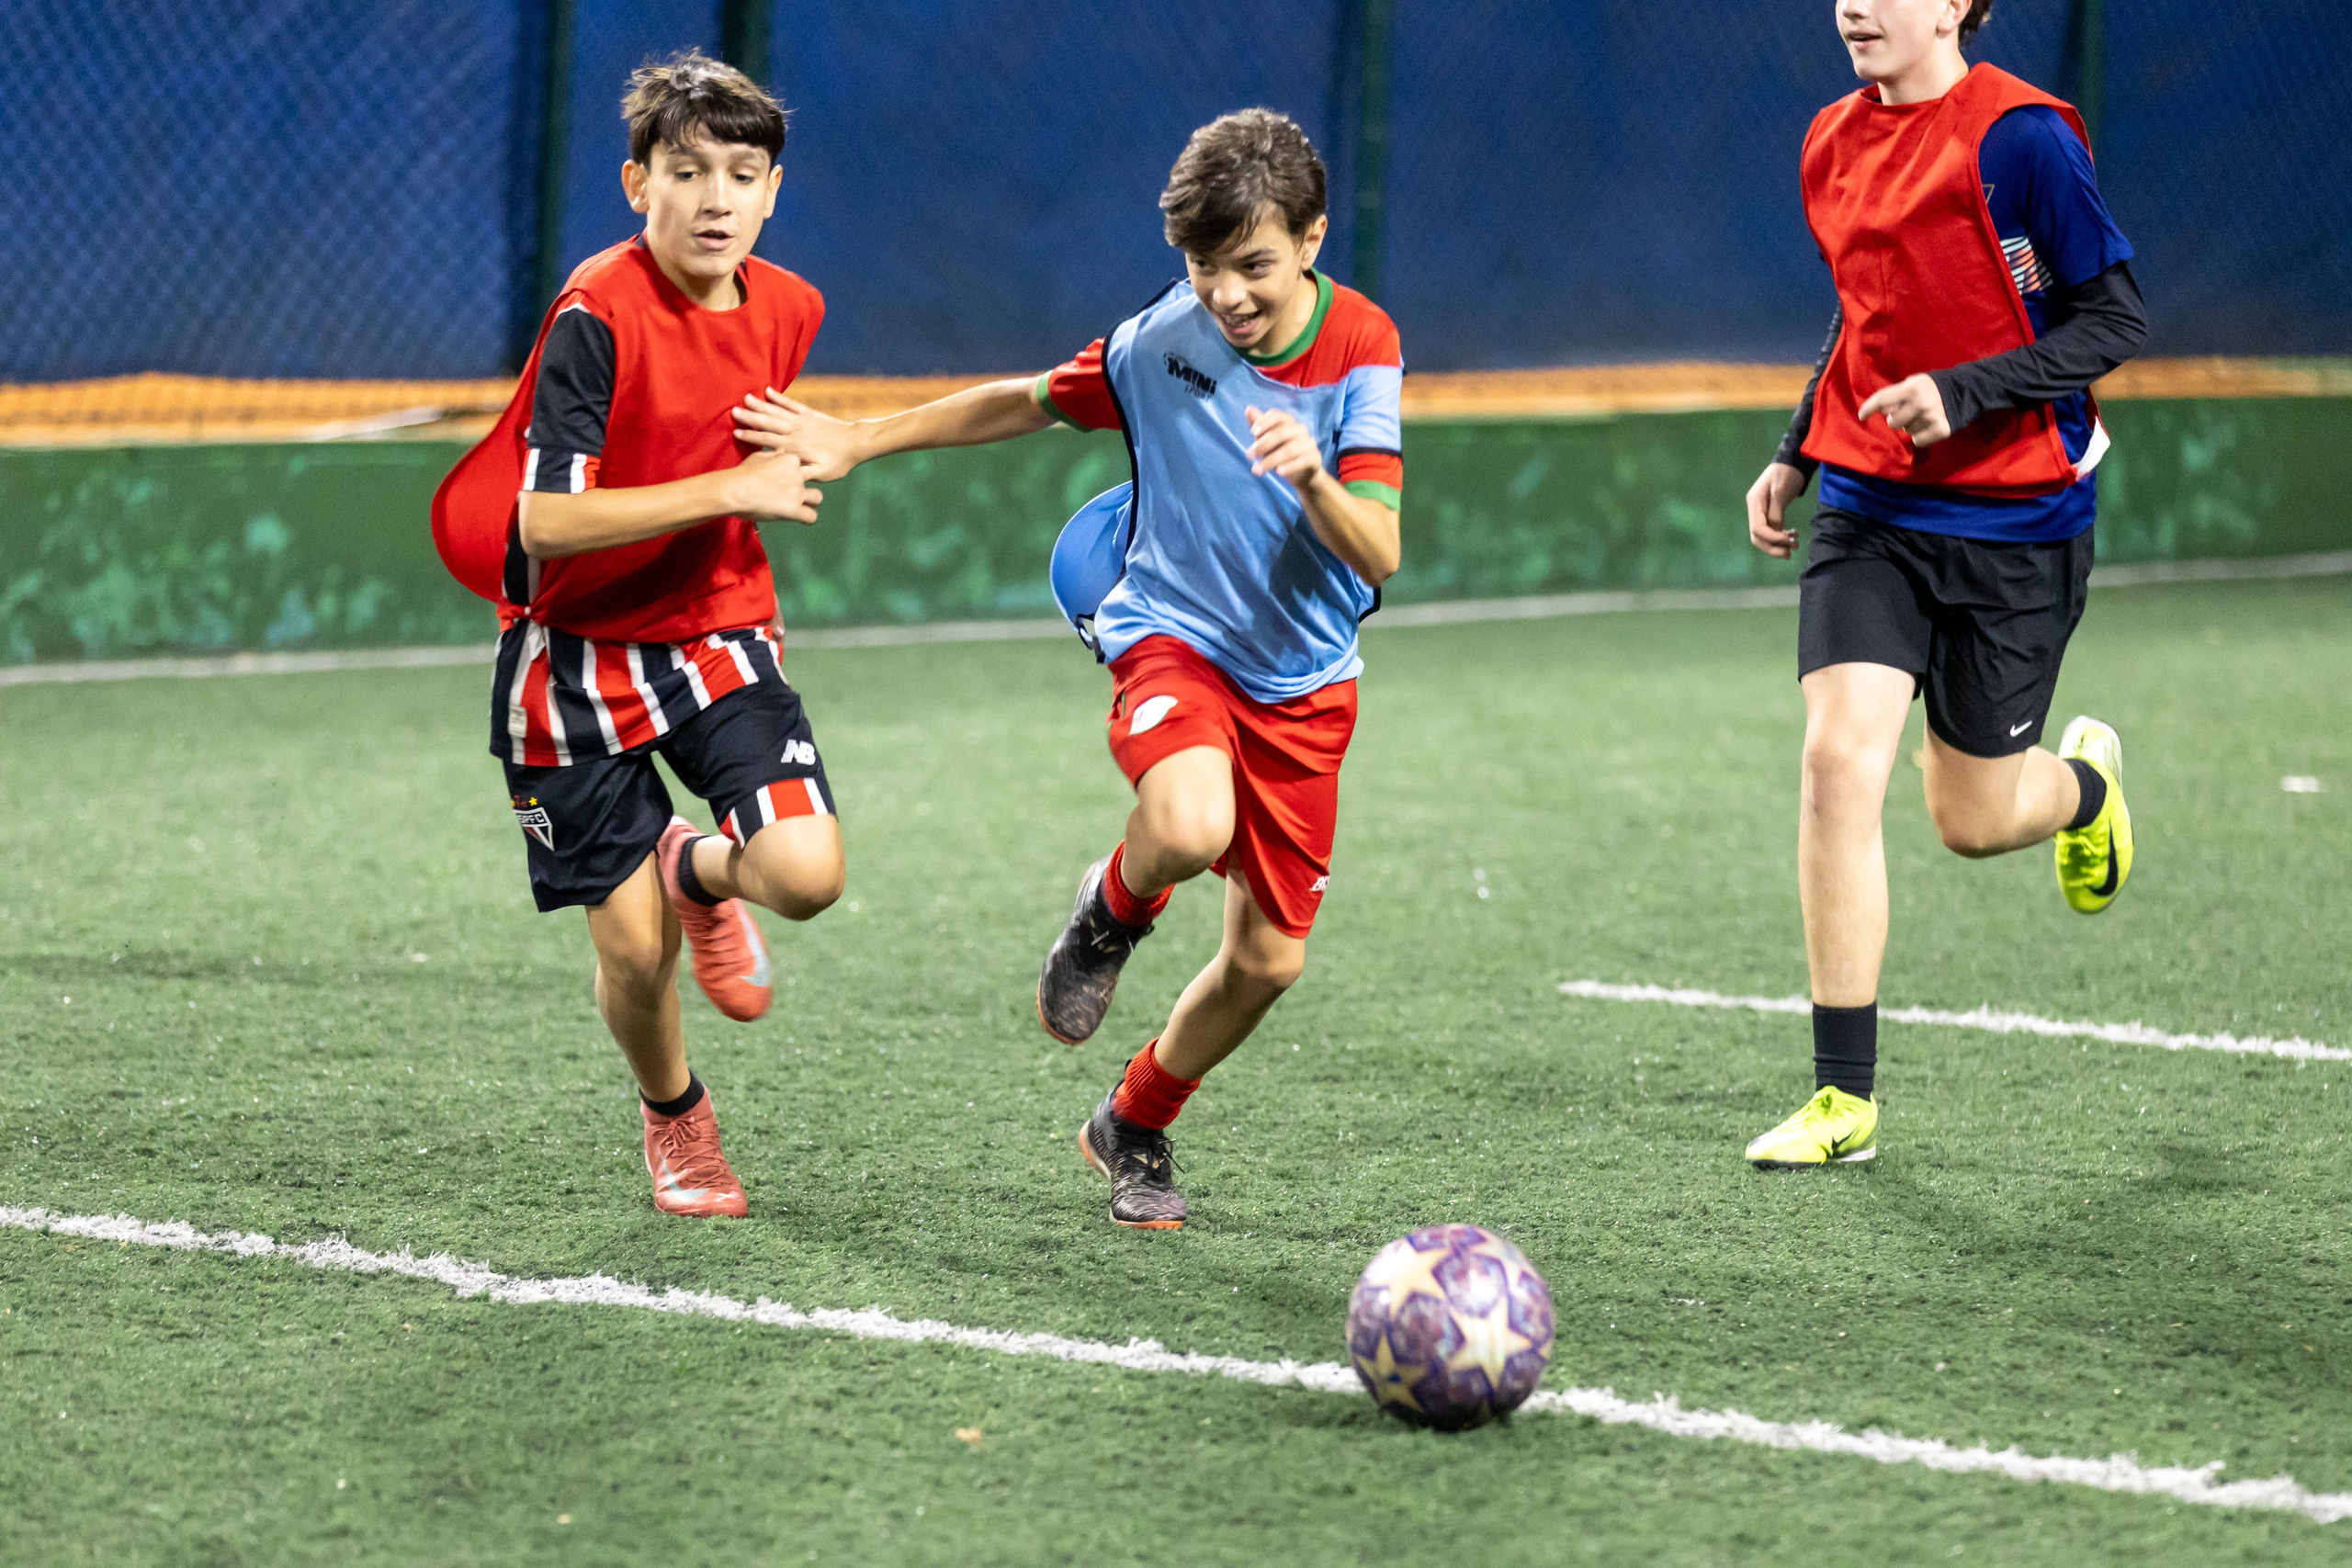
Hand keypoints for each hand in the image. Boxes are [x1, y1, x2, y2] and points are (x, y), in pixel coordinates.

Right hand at [723, 449, 821, 525]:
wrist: (735, 490)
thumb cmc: (743, 473)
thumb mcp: (759, 457)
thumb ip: (774, 455)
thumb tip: (782, 451)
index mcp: (790, 459)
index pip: (802, 466)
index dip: (795, 474)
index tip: (785, 480)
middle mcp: (798, 475)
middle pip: (812, 480)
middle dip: (805, 486)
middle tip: (793, 494)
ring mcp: (797, 492)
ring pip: (817, 498)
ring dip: (810, 502)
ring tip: (799, 506)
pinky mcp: (794, 509)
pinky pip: (811, 516)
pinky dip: (807, 519)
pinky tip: (800, 519)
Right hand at [732, 388, 861, 479]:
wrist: (856, 443)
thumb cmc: (839, 463)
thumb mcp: (822, 474)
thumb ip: (803, 474)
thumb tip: (786, 476)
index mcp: (795, 448)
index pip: (769, 441)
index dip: (752, 437)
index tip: (736, 433)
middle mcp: (796, 431)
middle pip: (769, 423)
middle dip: (750, 417)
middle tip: (733, 411)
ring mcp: (802, 421)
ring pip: (777, 411)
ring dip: (760, 405)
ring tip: (745, 398)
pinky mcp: (809, 414)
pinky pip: (791, 404)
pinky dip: (779, 397)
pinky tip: (767, 391)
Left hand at [1244, 406, 1323, 488]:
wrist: (1302, 473)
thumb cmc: (1280, 452)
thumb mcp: (1267, 440)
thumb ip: (1259, 426)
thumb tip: (1248, 409)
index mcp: (1288, 421)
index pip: (1276, 415)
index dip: (1264, 422)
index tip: (1252, 432)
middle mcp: (1300, 429)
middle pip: (1281, 433)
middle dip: (1262, 445)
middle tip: (1249, 456)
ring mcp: (1309, 443)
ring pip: (1289, 449)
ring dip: (1270, 460)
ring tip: (1257, 470)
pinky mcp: (1315, 458)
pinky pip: (1302, 461)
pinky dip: (1289, 467)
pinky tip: (1278, 472)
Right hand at [1746, 461, 1808, 558]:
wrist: (1792, 462)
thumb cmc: (1786, 473)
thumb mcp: (1781, 491)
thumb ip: (1776, 512)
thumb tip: (1776, 530)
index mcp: (1754, 503)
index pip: (1758, 529)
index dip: (1772, 538)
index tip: (1787, 540)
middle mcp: (1754, 509)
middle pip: (1757, 537)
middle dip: (1772, 547)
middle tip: (1789, 553)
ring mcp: (1761, 512)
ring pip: (1764, 536)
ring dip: (1778, 544)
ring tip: (1795, 545)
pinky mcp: (1769, 513)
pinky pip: (1772, 530)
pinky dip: (1781, 536)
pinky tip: (1793, 536)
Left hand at [1856, 373, 1951, 446]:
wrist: (1964, 391)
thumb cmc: (1931, 388)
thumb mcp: (1914, 382)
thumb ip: (1896, 393)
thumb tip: (1879, 408)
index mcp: (1912, 388)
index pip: (1883, 399)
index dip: (1869, 408)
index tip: (1861, 416)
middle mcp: (1921, 403)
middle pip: (1892, 422)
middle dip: (1897, 418)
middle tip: (1909, 411)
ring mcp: (1931, 417)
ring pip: (1906, 431)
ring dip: (1911, 426)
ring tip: (1923, 416)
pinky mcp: (1941, 430)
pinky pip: (1918, 441)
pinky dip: (1921, 436)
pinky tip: (1929, 426)